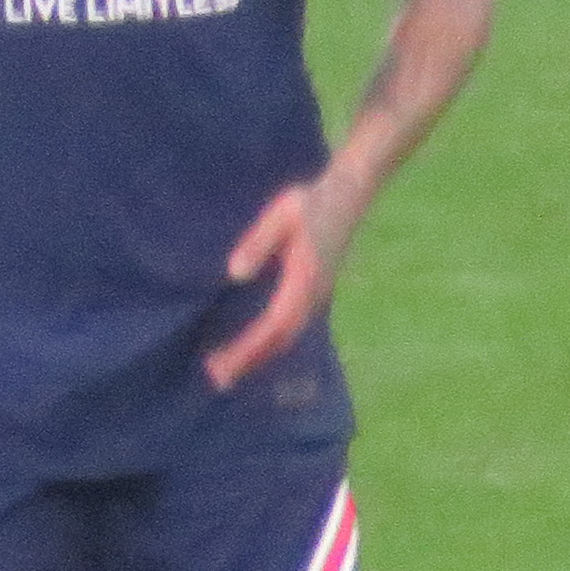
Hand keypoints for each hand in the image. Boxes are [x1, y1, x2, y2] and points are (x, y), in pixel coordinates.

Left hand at [204, 179, 351, 389]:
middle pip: (281, 339)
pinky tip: (256, 347)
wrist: (352, 190)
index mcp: (305, 279)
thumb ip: (258, 243)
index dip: (247, 350)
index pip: (273, 326)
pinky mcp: (317, 288)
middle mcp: (315, 293)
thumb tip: (234, 274)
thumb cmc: (312, 199)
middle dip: (250, 360)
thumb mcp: (281, 215)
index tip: (221, 367)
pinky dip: (273, 341)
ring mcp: (319, 292)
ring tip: (229, 371)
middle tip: (217, 380)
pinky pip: (294, 324)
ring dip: (261, 354)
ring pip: (289, 334)